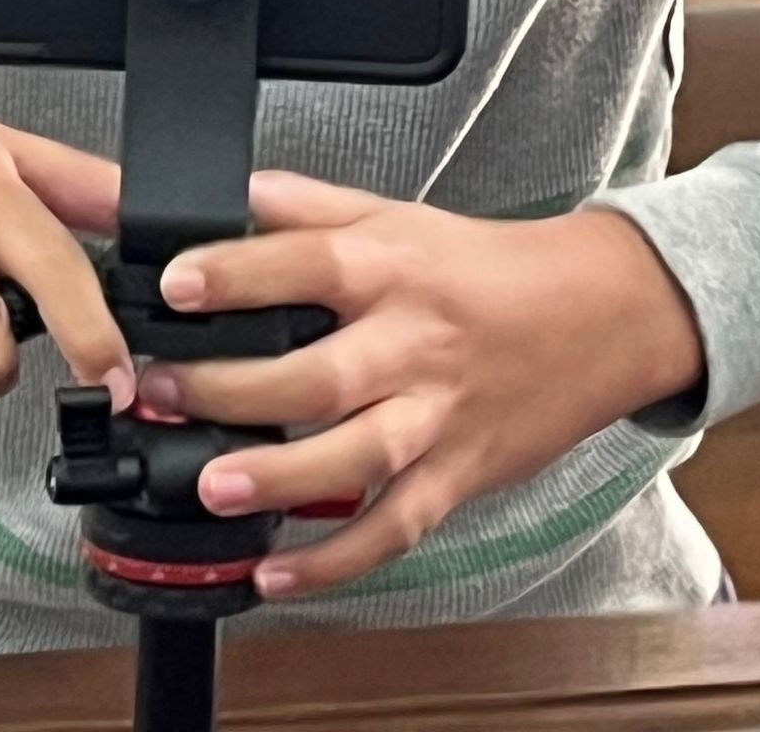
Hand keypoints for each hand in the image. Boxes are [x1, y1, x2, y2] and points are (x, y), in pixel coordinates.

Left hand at [137, 170, 704, 597]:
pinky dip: (335, 561)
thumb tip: (233, 187)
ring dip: (281, 479)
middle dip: (231, 389)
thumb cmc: (490, 267)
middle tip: (157, 395)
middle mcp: (411, 343)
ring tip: (213, 487)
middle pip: (316, 373)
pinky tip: (276, 573)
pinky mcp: (457, 476)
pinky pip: (394, 528)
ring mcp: (436, 416)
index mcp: (392, 268)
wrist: (603, 314)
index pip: (305, 263)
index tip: (174, 284)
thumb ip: (310, 204)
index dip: (235, 272)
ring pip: (355, 458)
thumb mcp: (399, 215)